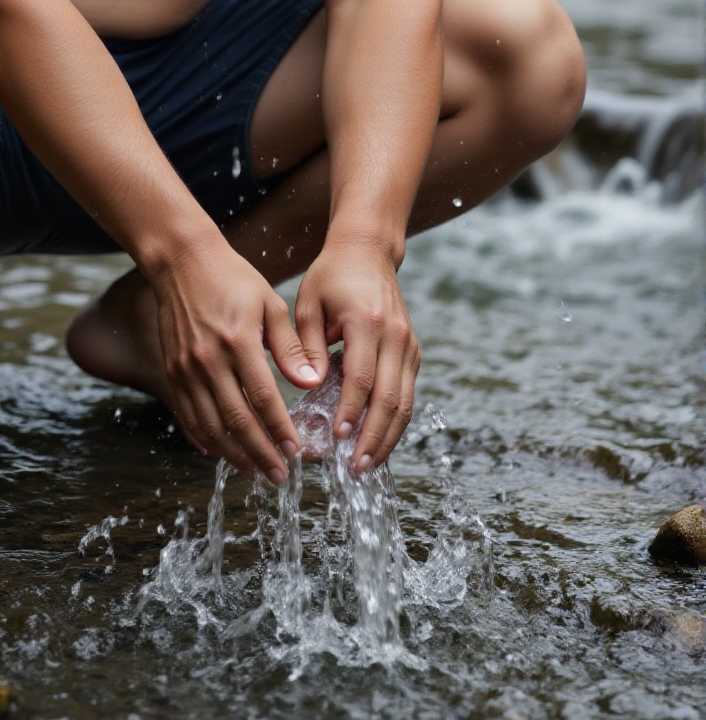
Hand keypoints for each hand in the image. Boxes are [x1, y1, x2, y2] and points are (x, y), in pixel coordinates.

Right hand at [150, 236, 324, 481]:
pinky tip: (222, 453)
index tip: (295, 452)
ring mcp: (186, 368)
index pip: (263, 399)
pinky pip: (188, 416)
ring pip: (210, 426)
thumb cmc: (233, 279)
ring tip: (255, 472)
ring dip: (233, 455)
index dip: (280, 430)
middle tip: (279, 477)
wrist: (182, 261)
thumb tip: (311, 384)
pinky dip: (205, 440)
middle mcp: (208, 360)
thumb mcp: (270, 304)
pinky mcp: (173, 371)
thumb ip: (290, 347)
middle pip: (236, 421)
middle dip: (260, 454)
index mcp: (238, 342)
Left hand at [293, 238, 419, 473]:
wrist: (367, 251)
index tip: (338, 439)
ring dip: (388, 437)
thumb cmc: (331, 277)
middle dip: (373, 438)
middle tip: (355, 468)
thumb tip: (309, 386)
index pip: (362, 378)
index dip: (352, 412)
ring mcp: (409, 345)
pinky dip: (395, 421)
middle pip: (391, 398)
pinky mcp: (412, 352)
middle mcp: (395, 336)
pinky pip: (407, 393)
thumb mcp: (309, 304)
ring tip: (367, 465)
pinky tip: (377, 442)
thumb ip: (308, 345)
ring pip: (405, 402)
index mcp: (367, 323)